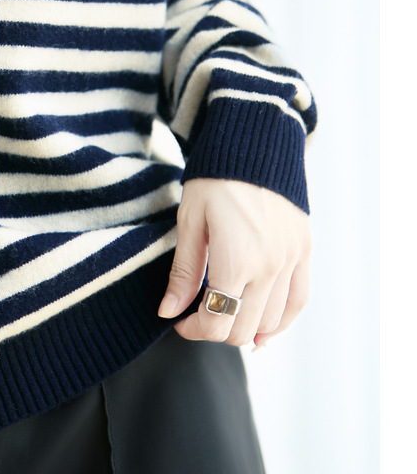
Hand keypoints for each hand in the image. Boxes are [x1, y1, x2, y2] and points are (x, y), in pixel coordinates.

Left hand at [157, 178, 311, 349]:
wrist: (254, 143)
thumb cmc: (214, 179)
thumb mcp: (190, 222)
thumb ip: (183, 273)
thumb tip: (169, 312)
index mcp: (236, 262)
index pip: (216, 322)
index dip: (193, 330)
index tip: (179, 320)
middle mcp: (269, 268)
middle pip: (242, 329)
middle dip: (215, 329)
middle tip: (198, 314)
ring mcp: (291, 261)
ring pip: (271, 322)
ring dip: (246, 327)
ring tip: (226, 316)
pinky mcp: (304, 251)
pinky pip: (299, 301)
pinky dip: (282, 320)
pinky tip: (265, 327)